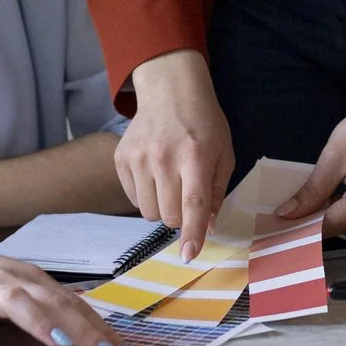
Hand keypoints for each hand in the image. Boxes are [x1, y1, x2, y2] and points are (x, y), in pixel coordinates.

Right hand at [0, 228, 129, 345]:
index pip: (73, 306)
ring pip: (14, 302)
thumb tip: (84, 330)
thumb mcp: (9, 289)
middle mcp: (10, 281)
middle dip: (83, 329)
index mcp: (29, 281)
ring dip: (39, 321)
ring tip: (60, 342)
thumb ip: (42, 306)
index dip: (100, 329)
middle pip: (53, 303)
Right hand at [117, 50, 235, 254]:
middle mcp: (163, 158)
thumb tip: (208, 227)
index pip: (193, 203)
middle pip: (168, 215)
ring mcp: (138, 158)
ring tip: (170, 184)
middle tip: (187, 196)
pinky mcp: (121, 159)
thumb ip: (217, 191)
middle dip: (181, 217)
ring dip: (162, 208)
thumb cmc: (204, 123)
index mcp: (195, 156)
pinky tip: (154, 175)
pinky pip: (134, 199)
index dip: (193, 232)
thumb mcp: (224, 152)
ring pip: (149, 213)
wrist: (169, 91)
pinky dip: (146, 197)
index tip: (189, 255)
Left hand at [280, 107, 345, 233]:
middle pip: (338, 227)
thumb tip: (286, 215)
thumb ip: (312, 190)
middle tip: (279, 219)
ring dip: (320, 219)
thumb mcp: (334, 156)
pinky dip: (334, 213)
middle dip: (309, 224)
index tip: (276, 229)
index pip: (331, 223)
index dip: (302, 228)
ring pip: (344, 225)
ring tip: (294, 212)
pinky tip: (316, 206)